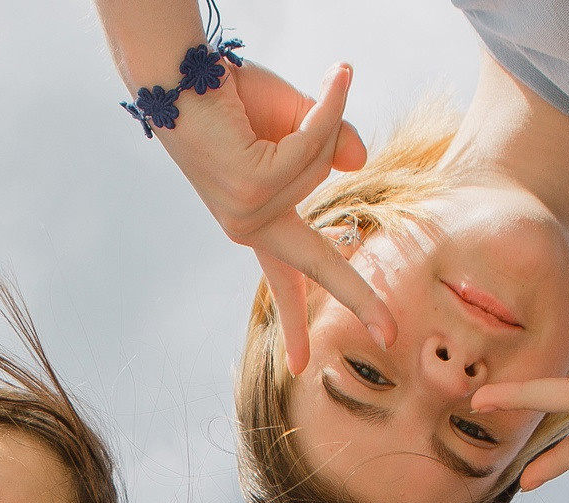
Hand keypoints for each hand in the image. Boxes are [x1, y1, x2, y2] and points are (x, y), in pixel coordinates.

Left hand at [153, 59, 392, 373]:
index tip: (297, 366)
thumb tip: (358, 164)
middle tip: (391, 334)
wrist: (177, 70)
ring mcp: (247, 212)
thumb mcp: (296, 119)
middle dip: (359, 297)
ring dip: (325, 116)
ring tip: (311, 85)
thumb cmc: (230, 94)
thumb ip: (330, 141)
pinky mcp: (251, 187)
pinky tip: (335, 76)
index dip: (296, 320)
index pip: (285, 277)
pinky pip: (315, 145)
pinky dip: (327, 106)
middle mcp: (248, 224)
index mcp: (255, 221)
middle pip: (316, 265)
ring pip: (323, 166)